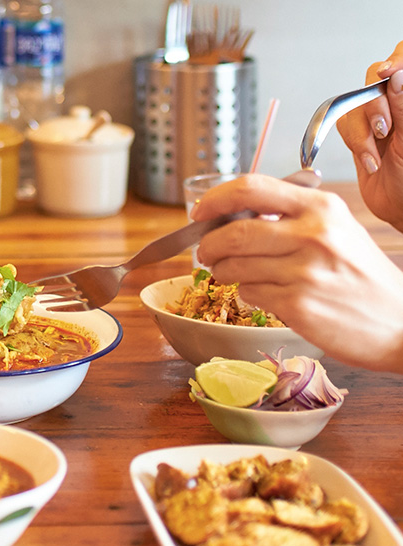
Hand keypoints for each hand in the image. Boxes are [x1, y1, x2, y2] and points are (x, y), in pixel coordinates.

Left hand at [190, 174, 402, 372]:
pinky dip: (246, 292)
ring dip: (224, 271)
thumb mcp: (336, 228)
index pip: (250, 188)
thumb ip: (289, 215)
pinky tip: (265, 292)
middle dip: (208, 245)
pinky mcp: (297, 303)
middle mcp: (312, 234)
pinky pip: (249, 292)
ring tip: (234, 273)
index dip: (215, 200)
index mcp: (320, 207)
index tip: (200, 213)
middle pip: (232, 232)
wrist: (398, 321)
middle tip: (206, 252)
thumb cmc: (359, 274)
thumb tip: (231, 212)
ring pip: (234, 265)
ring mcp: (304, 270)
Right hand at [336, 42, 402, 231]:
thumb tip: (394, 75)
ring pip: (353, 105)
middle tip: (385, 129)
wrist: (401, 208)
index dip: (393, 62)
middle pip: (373, 79)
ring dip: (362, 132)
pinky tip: (369, 160)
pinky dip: (354, 144)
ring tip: (377, 155)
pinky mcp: (358, 135)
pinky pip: (343, 126)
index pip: (402, 60)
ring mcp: (375, 119)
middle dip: (373, 104)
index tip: (386, 75)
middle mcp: (395, 103)